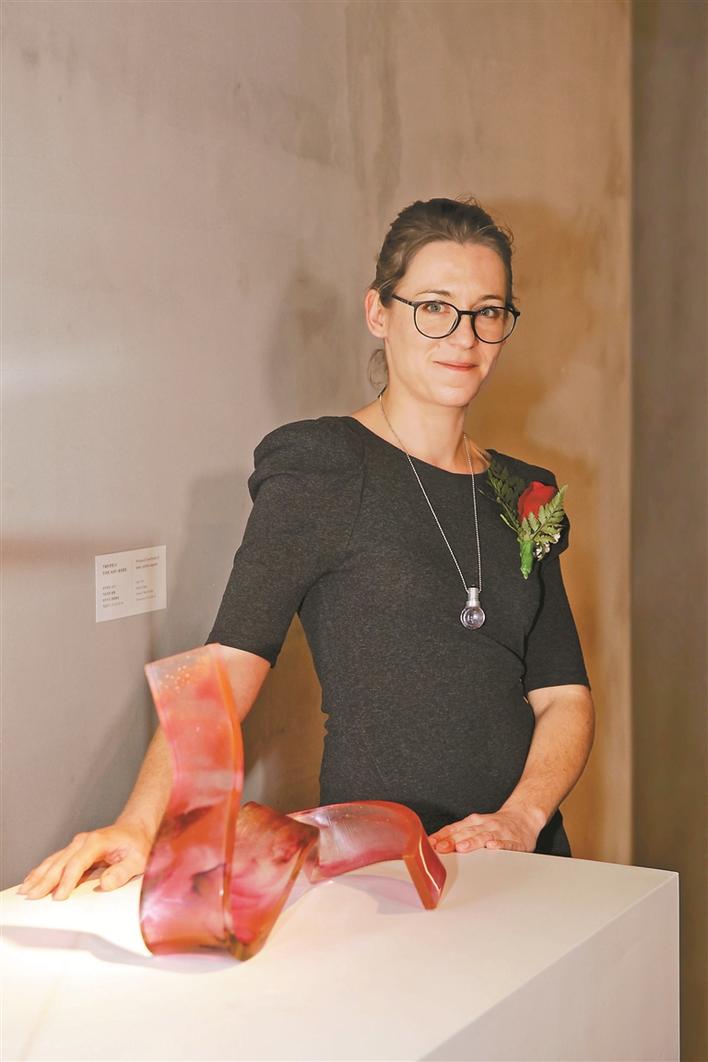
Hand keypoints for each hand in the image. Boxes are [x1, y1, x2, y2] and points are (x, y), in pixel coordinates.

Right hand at [17, 820, 152, 900]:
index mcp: (97, 842)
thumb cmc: (137, 843)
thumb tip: (104, 884)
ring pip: (54, 861)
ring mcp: (77, 845)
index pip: (77, 863)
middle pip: (60, 863)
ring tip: (26, 890)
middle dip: (45, 880)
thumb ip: (122, 872)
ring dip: (39, 876)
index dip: (67, 881)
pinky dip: (42, 871)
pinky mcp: (74, 851)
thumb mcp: (138, 859)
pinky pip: (55, 861)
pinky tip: (32, 879)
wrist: (135, 828)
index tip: (59, 897)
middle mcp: (83, 841)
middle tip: (33, 896)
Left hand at [428, 807, 542, 853]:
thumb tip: (436, 843)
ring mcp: (500, 832)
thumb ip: (458, 834)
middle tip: (442, 848)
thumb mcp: (476, 825)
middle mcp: (486, 825)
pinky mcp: (514, 841)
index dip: (442, 836)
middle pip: (467, 833)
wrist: (524, 817)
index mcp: (475, 822)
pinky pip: (507, 843)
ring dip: (472, 842)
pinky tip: (492, 847)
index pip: (455, 829)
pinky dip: (499, 845)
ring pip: (484, 837)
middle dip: (453, 841)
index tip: (431, 843)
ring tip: (462, 848)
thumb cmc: (497, 824)